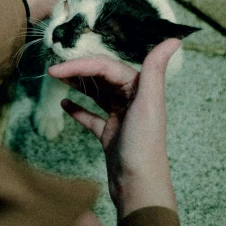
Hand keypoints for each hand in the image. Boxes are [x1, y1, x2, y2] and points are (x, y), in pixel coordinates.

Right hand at [47, 39, 179, 218]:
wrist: (139, 186)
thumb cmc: (144, 145)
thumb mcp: (149, 103)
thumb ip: (155, 69)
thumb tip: (173, 39)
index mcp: (140, 88)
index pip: (106, 67)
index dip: (81, 65)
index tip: (56, 68)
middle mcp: (131, 99)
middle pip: (100, 77)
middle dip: (77, 72)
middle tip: (52, 71)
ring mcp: (120, 117)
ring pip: (96, 93)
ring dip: (78, 85)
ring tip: (58, 80)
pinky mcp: (110, 134)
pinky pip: (92, 116)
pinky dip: (79, 109)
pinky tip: (65, 104)